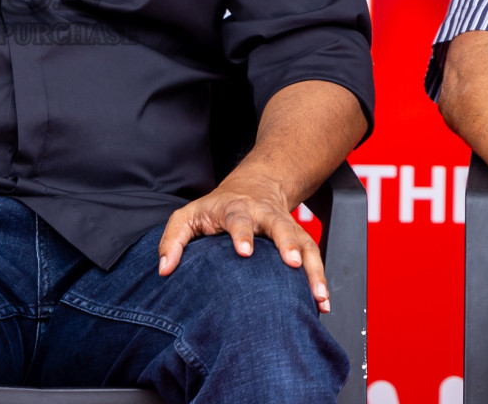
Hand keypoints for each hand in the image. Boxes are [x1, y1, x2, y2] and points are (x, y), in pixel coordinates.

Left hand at [156, 176, 329, 312]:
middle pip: (279, 225)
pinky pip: (314, 256)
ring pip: (304, 241)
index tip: (244, 251)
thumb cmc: (216, 207)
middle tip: (293, 263)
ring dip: (312, 268)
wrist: (255, 185)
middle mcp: (265, 215)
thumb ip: (173, 240)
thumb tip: (164, 270)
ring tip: (318, 295)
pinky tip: (322, 302)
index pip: (238, 218)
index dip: (242, 233)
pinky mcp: (300, 238)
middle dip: (287, 243)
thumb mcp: (188, 215)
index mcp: (235, 208)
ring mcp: (286, 225)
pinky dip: (320, 279)